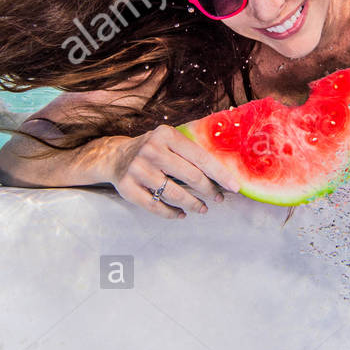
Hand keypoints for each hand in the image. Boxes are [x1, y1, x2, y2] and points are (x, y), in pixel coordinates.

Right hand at [105, 125, 242, 218]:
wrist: (115, 156)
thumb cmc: (152, 150)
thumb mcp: (168, 140)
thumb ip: (191, 150)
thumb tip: (225, 169)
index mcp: (166, 135)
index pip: (200, 157)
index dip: (220, 174)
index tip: (234, 186)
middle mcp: (151, 151)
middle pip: (191, 177)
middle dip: (209, 190)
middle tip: (218, 198)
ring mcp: (138, 170)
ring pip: (174, 194)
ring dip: (194, 204)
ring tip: (203, 208)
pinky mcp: (128, 188)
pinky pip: (156, 207)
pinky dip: (172, 213)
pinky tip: (182, 214)